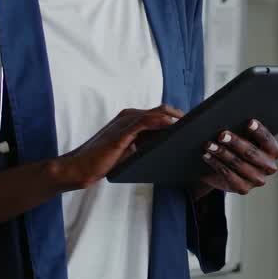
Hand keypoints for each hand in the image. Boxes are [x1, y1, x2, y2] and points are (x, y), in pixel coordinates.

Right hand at [52, 104, 182, 189]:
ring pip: (156, 113)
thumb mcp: (128, 151)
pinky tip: (172, 126)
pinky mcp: (122, 132)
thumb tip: (167, 147)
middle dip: (180, 116)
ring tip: (191, 125)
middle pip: (162, 110)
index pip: (159, 113)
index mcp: (130, 119)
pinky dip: (160, 122)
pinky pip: (145, 122)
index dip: (176, 116)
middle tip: (198, 124)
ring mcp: (124, 122)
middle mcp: (128, 116)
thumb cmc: (102, 162)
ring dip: (175, 118)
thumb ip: (144, 145)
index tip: (192, 124)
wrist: (79, 168)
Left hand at [198, 119, 277, 195]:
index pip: (269, 141)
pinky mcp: (243, 188)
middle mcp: (269, 167)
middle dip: (236, 142)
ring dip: (222, 153)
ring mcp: (256, 180)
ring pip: (239, 165)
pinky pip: (229, 176)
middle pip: (252, 154)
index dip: (260, 131)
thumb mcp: (249, 133)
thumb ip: (265, 127)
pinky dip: (216, 164)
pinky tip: (207, 155)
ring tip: (209, 144)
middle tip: (221, 133)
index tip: (249, 121)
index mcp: (273, 151)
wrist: (222, 165)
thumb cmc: (238, 142)